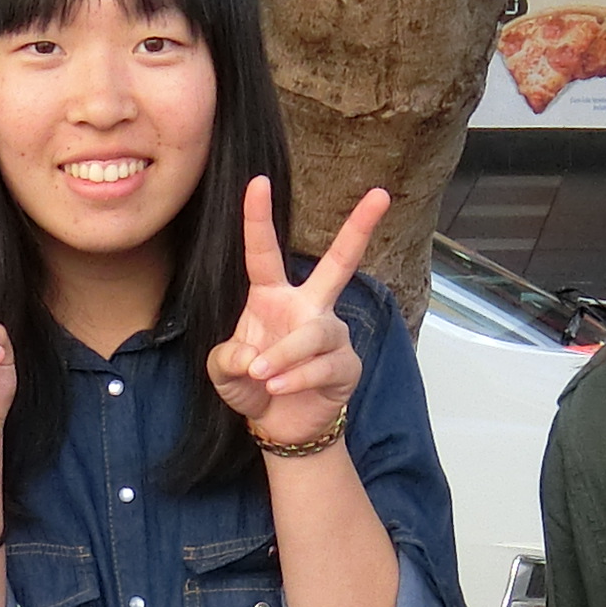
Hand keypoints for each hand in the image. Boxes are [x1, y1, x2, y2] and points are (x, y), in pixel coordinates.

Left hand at [205, 177, 385, 447]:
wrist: (278, 425)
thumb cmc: (252, 386)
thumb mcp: (224, 372)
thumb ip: (227, 359)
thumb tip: (253, 354)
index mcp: (273, 297)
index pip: (264, 252)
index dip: (258, 218)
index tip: (257, 181)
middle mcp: (308, 307)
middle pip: (339, 263)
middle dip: (360, 228)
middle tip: (380, 194)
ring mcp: (331, 334)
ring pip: (314, 332)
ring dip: (285, 354)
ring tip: (262, 376)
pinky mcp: (345, 365)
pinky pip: (323, 364)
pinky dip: (296, 377)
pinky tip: (277, 389)